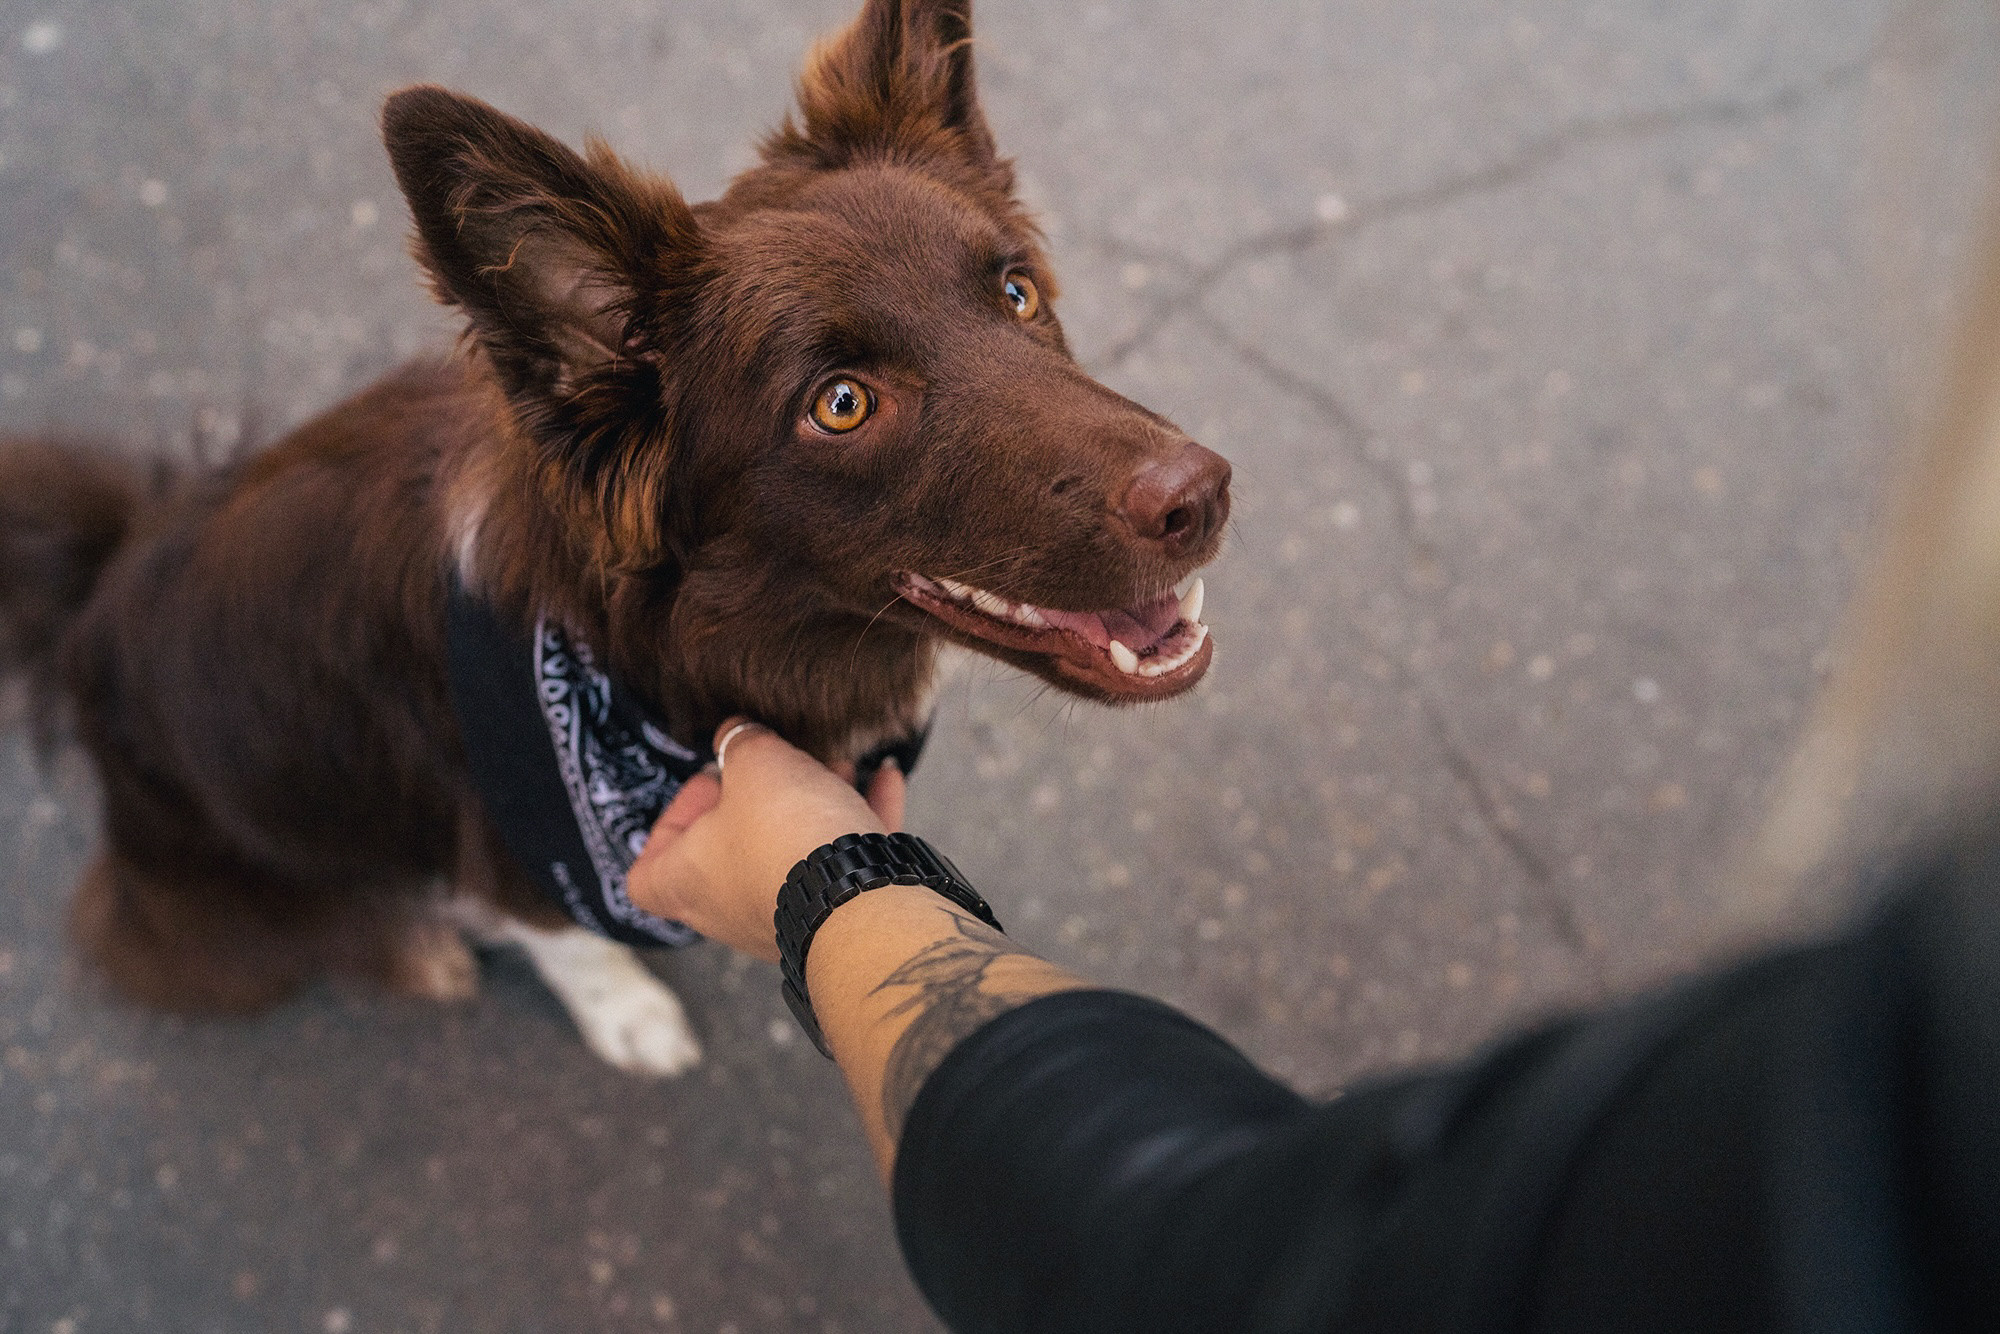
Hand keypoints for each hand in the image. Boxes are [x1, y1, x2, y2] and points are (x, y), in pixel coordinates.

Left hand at [626, 720, 904, 960]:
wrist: (858, 900)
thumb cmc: (784, 833)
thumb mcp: (755, 762)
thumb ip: (740, 741)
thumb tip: (738, 733)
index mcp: (686, 882)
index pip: (644, 875)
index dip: (669, 824)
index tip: (706, 787)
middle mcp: (727, 909)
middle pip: (729, 850)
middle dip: (760, 799)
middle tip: (778, 762)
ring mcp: (782, 917)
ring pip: (791, 851)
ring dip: (814, 803)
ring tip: (839, 763)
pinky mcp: (834, 916)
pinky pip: (841, 863)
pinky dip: (859, 822)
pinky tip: (885, 779)